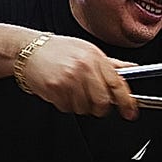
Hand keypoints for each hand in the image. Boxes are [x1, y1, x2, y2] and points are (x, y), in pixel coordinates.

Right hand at [18, 35, 137, 119]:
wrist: (28, 50)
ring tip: (72, 91)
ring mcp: (69, 79)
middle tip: (93, 102)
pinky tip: (61, 91)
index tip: (130, 112)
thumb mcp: (88, 51)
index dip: (126, 102)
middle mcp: (83, 68)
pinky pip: (67, 108)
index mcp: (95, 57)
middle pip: (102, 102)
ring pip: (84, 108)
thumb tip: (133, 69)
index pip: (117, 84)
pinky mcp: (55, 89)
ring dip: (80, 105)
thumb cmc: (57, 50)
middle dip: (100, 107)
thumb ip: (112, 64)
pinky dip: (65, 104)